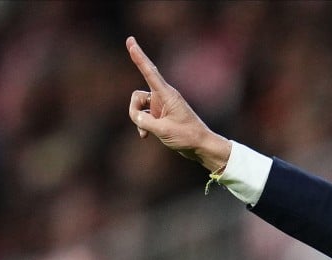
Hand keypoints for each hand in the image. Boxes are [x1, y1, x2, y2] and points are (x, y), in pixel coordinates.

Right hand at [126, 36, 231, 172]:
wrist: (201, 147)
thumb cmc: (187, 136)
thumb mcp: (162, 130)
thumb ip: (144, 121)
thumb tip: (135, 115)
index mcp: (167, 95)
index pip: (149, 71)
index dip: (139, 56)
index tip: (130, 40)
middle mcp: (163, 97)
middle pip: (137, 96)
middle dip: (134, 109)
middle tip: (140, 122)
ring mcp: (161, 106)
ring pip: (139, 107)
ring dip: (138, 120)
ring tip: (147, 132)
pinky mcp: (160, 115)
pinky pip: (144, 116)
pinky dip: (142, 125)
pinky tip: (145, 136)